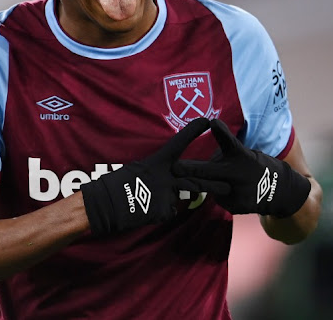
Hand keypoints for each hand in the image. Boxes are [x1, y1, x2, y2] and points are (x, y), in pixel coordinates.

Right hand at [81, 118, 227, 235]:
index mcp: (156, 162)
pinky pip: (168, 210)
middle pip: (194, 180)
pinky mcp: (163, 211)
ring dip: (182, 198)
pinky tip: (148, 210)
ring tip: (177, 200)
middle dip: (213, 183)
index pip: (178, 143)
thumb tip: (166, 174)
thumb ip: (154, 170)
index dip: (192, 131)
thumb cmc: (115, 184)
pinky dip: (161, 210)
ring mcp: (165, 195)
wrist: (105, 205)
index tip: (206, 120)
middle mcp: (165, 177)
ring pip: (181, 196)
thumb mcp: (135, 169)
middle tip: (227, 185)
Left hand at [173, 119, 310, 217]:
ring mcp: (238, 191)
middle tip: (175, 167)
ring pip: (210, 188)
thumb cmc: (251, 166)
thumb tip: (199, 163)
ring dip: (197, 185)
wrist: (279, 190)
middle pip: (211, 171)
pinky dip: (220, 194)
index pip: (229, 141)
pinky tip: (232, 192)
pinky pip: (219, 198)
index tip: (213, 122)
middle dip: (191, 170)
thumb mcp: (241, 154)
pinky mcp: (237, 206)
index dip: (221, 131)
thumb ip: (222, 155)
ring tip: (188, 182)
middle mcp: (239, 173)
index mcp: (241, 155)